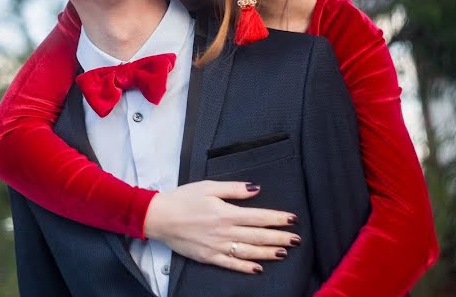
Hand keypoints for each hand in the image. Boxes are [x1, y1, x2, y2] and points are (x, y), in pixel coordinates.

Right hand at [143, 181, 299, 273]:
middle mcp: (225, 231)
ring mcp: (217, 247)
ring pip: (249, 251)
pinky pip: (232, 264)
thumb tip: (255, 189)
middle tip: (296, 239)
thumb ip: (233, 189)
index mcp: (226, 212)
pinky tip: (259, 268)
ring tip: (284, 252)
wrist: (160, 217)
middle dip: (279, 237)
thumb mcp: (208, 186)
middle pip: (258, 235)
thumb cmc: (182, 199)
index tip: (292, 219)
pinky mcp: (209, 257)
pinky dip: (246, 267)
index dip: (277, 218)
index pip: (258, 216)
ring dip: (268, 252)